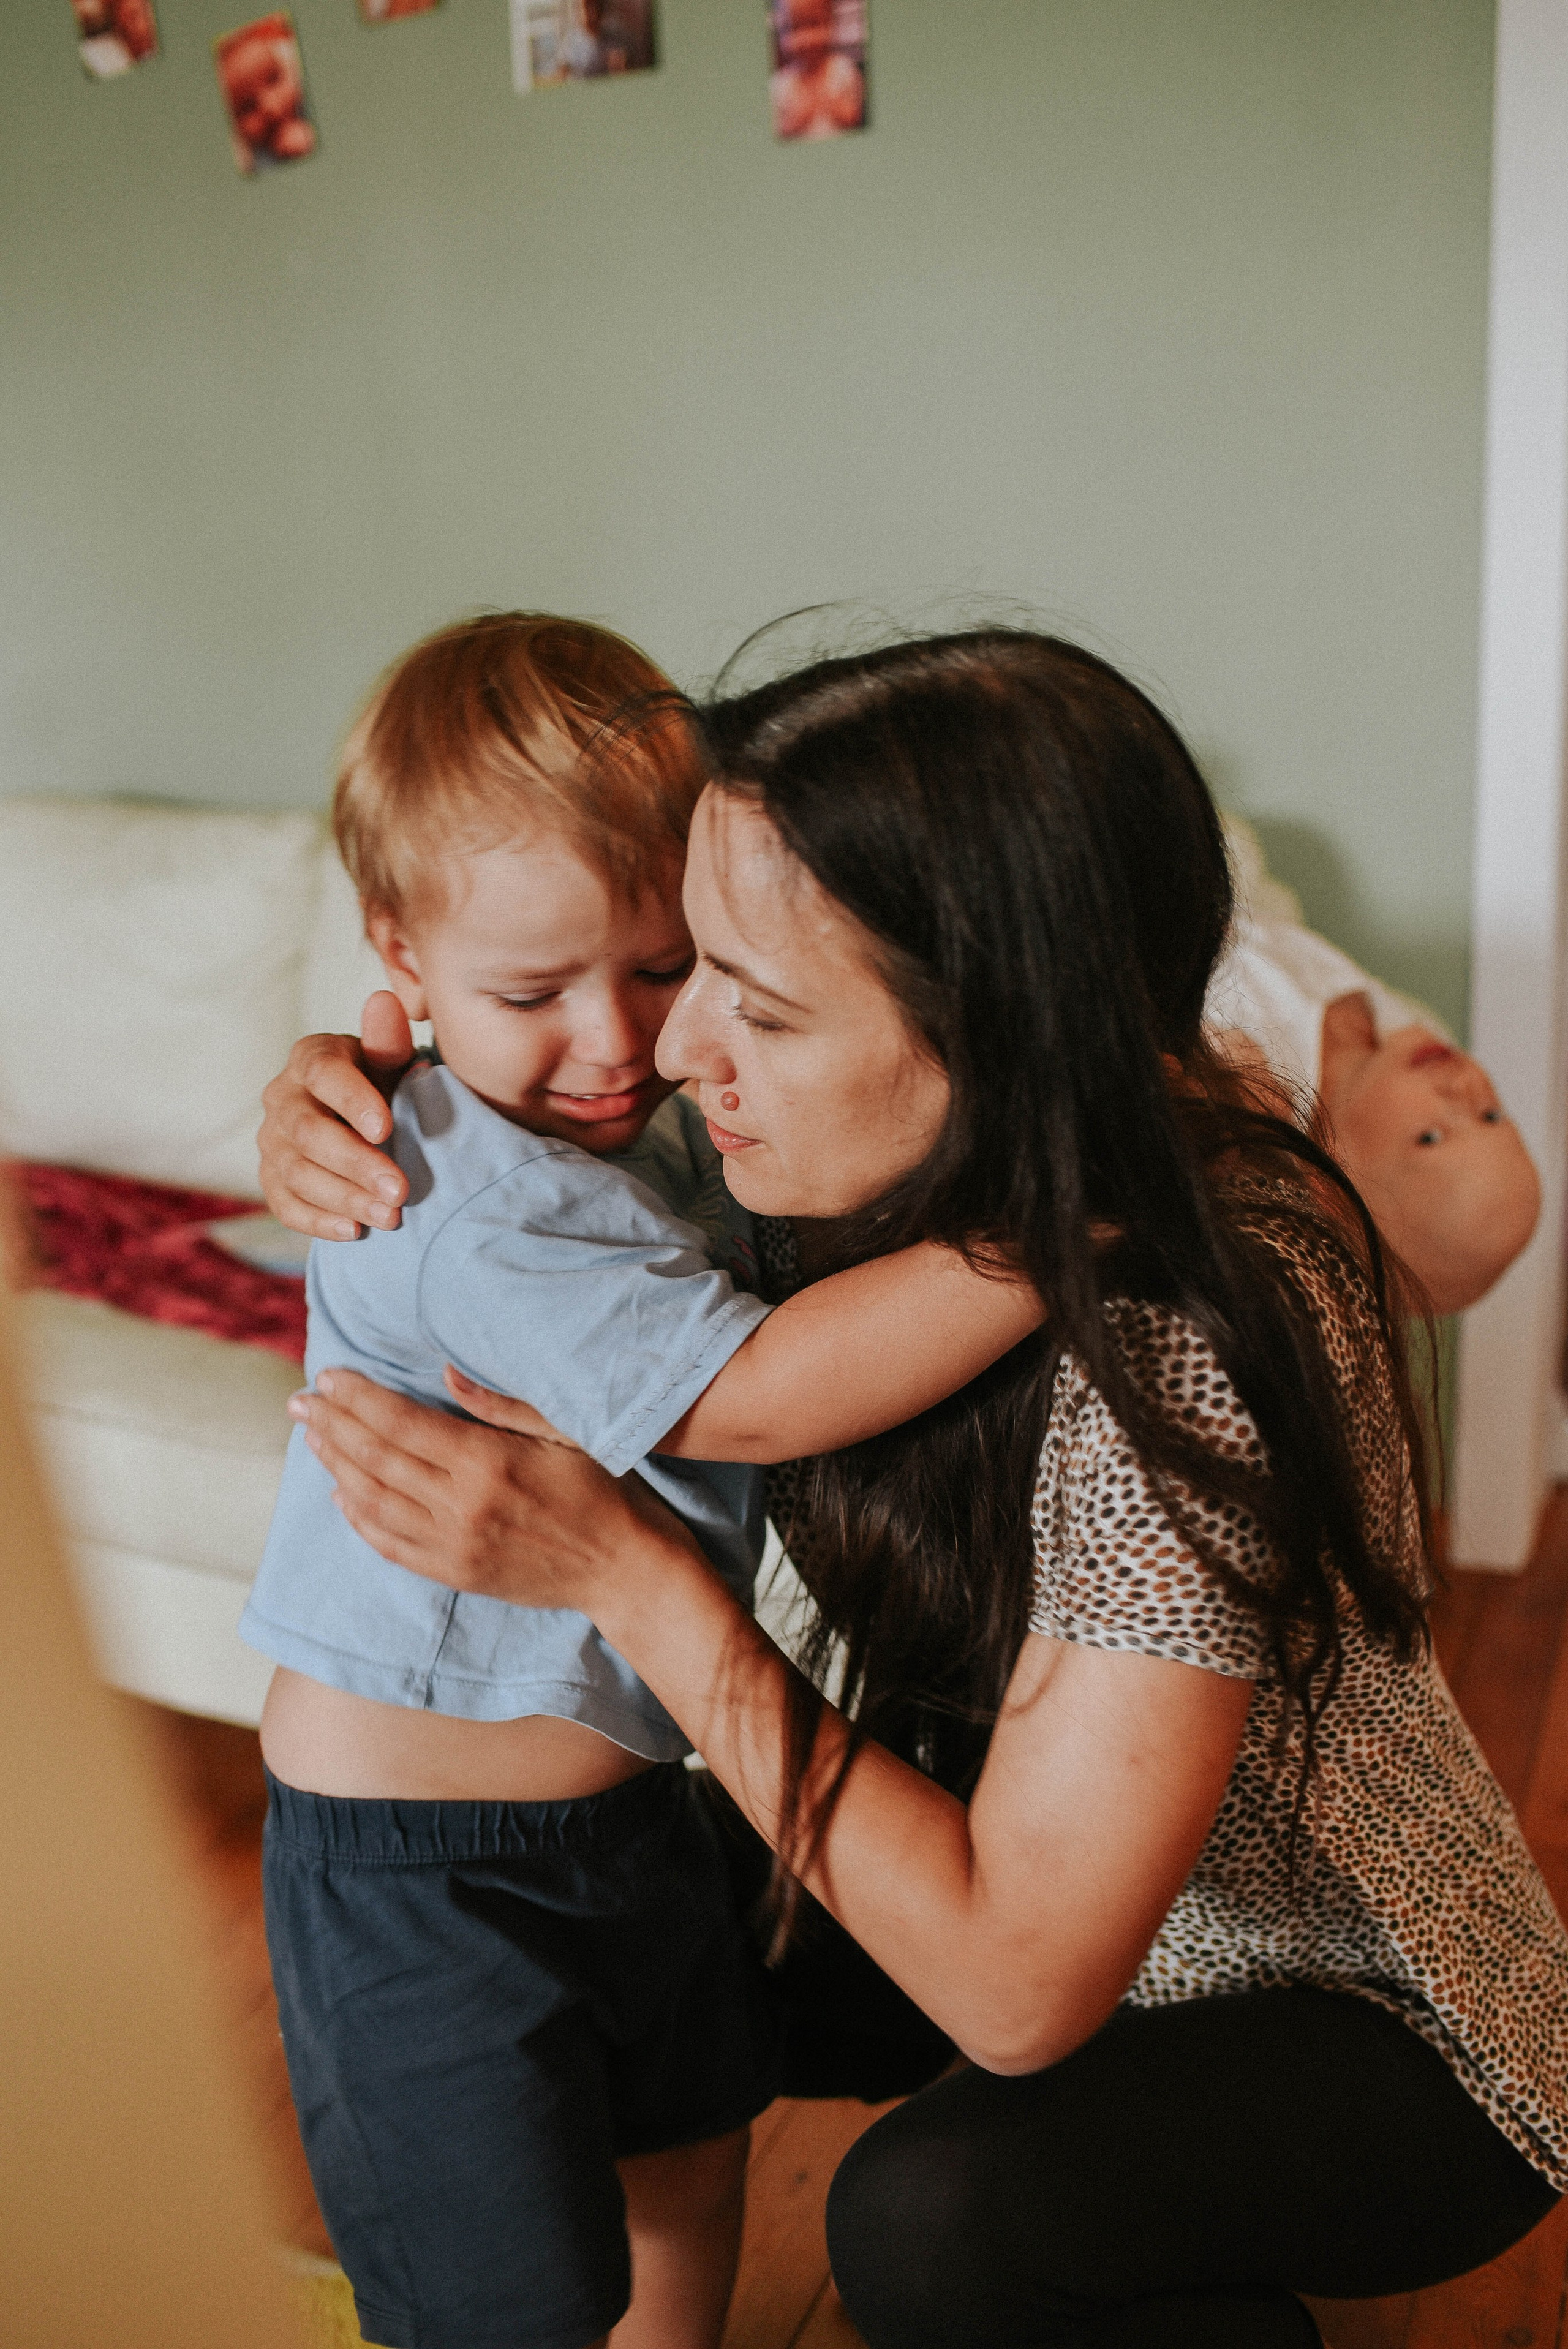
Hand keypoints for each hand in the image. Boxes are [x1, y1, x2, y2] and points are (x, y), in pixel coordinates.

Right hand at [257, 993, 413, 1240]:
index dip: (353, 1101)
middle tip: (401, 1190)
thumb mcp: (390, 1061)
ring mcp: (271, 1141)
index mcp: (311, 1059)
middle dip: (355, 1164)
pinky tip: (355, 1232)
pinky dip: (318, 1221)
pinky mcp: (271, 1178)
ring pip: (297, 1173)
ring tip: (391, 1217)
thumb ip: (387, 1041)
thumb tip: (384, 1001)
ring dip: (344, 1198)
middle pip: (309, 1133)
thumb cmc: (382, 1084)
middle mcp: (282, 1097)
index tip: (387, 1129)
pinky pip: (285, 1204)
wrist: (361, 1120)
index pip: (324, 1075)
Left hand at [292, 1368, 694, 1605]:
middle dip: (332, 1426)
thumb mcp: (560, 1431)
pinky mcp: (455, 1573)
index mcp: (486, 1462)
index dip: (358, 1398)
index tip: (328, 1376)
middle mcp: (460, 1506)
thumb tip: (445, 1372)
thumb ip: (499, 1404)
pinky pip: (390, 1544)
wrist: (622, 1567)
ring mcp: (453, 1545)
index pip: (401, 1423)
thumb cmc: (599, 1488)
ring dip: (336, 1467)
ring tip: (313, 1438)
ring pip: (373, 1503)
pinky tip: (341, 1493)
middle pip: (376, 1459)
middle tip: (300, 1402)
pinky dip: (358, 1517)